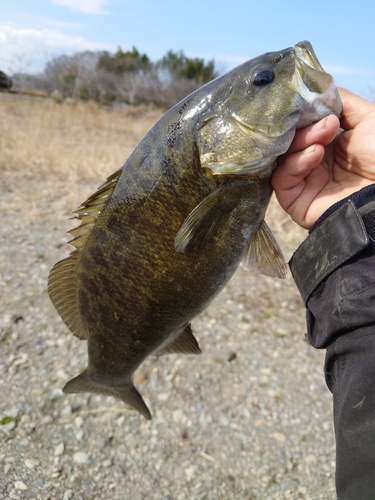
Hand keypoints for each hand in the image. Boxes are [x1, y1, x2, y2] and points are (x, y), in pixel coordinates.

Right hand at [272, 88, 374, 228]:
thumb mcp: (367, 117)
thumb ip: (341, 101)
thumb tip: (315, 91)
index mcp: (330, 145)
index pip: (302, 127)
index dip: (304, 115)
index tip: (314, 106)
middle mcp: (314, 163)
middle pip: (290, 141)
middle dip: (304, 128)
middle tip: (326, 124)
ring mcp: (304, 183)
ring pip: (283, 158)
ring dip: (300, 143)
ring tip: (323, 139)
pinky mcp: (295, 202)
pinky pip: (281, 180)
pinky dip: (295, 164)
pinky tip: (315, 155)